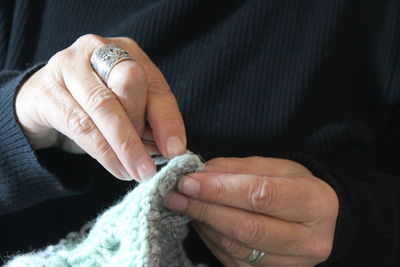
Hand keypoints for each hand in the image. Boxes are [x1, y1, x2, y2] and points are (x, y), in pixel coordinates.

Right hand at [15, 34, 185, 180]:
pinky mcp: (46, 90)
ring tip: (138, 172)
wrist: (43, 102)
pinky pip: (80, 125)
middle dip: (142, 125)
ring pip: (104, 105)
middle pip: (129, 82)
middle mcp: (98, 49)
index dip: (168, 119)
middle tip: (149, 161)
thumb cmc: (95, 105)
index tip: (176, 150)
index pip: (155, 85)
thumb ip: (149, 123)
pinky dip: (103, 152)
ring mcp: (68, 65)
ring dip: (125, 146)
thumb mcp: (127, 109)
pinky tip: (117, 169)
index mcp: (127, 51)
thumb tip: (171, 150)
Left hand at [165, 157, 338, 265]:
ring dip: (204, 223)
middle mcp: (309, 240)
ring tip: (183, 204)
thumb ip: (238, 168)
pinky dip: (210, 238)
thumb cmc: (294, 187)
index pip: (262, 196)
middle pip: (247, 228)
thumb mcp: (275, 167)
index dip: (221, 190)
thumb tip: (199, 173)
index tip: (189, 181)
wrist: (315, 218)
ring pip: (236, 247)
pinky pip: (232, 259)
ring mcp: (292, 264)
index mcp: (316, 204)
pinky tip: (199, 221)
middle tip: (176, 194)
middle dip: (205, 209)